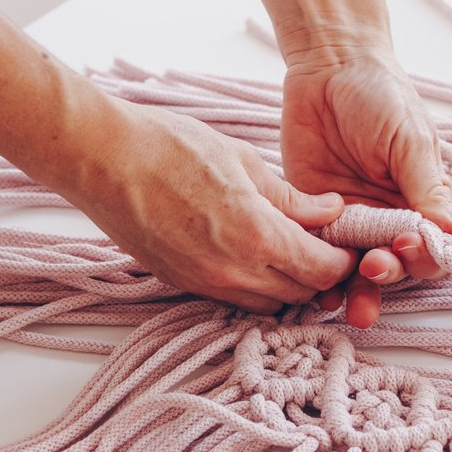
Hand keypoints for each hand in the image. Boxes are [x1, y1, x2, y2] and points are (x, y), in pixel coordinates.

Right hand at [61, 94, 355, 312]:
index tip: (348, 242)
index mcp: (257, 235)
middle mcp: (233, 271)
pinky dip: (254, 286)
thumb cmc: (170, 147)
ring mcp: (204, 283)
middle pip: (301, 294)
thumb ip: (291, 196)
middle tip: (326, 245)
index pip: (322, 270)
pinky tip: (254, 255)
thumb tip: (330, 211)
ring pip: (269, 305)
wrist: (102, 159)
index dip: (343, 259)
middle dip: (320, 274)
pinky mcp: (182, 284)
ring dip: (288, 285)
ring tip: (291, 250)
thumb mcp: (244, 160)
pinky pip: (234, 299)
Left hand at [280, 45, 451, 328]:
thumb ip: (427, 190)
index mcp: (420, 200)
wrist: (328, 65)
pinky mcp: (313, 213)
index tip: (409, 244)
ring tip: (348, 305)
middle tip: (373, 267)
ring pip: (356, 269)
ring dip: (356, 291)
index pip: (432, 246)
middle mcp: (387, 215)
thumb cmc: (381, 94)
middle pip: (394, 264)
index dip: (424, 255)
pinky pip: (317, 252)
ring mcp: (349, 217)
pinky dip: (318, 275)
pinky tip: (316, 292)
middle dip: (387, 275)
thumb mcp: (409, 140)